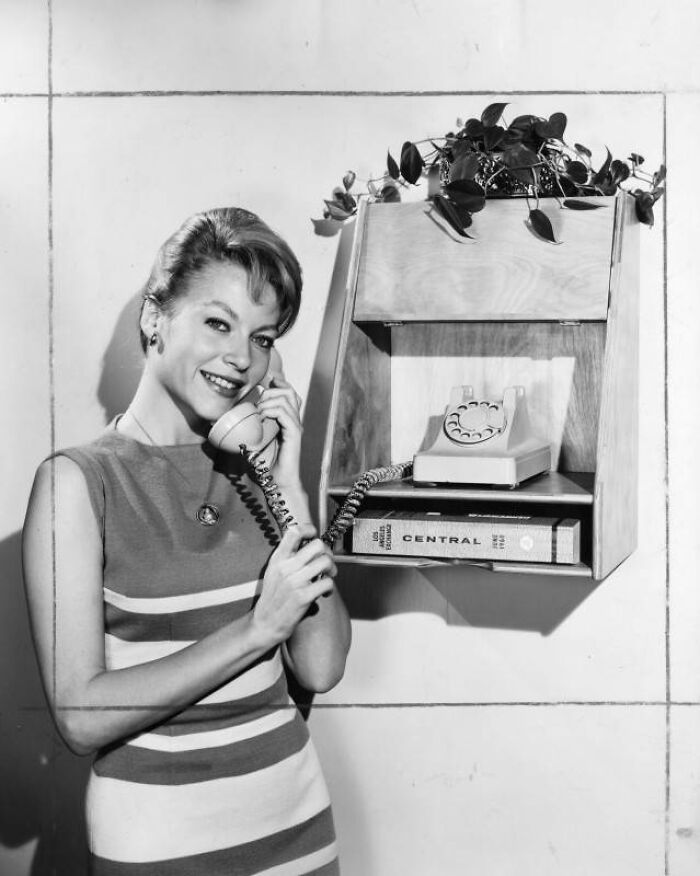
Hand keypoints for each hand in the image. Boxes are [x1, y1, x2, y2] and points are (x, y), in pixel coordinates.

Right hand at [252, 526, 335, 645]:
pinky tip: (324, 593)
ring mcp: (294, 582)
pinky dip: (330, 588)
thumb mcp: (273, 572)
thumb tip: (309, 543)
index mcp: (278, 558)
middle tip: (326, 564)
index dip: (309, 529)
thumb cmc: (273, 598)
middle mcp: (285, 567)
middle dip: (327, 553)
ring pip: (325, 562)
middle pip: (318, 545)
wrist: (264, 624)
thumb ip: (287, 557)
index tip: (314, 537)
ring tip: (327, 578)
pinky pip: (327, 583)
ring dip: (332, 570)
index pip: (294, 531)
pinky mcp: (303, 597)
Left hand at [255, 376, 303, 487]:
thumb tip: (220, 421)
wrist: (277, 482)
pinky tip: (262, 416)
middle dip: (272, 390)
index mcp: (287, 419)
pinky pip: (286, 414)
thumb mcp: (252, 441)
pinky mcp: (294, 434)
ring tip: (258, 410)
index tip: (265, 384)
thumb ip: (245, 429)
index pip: (289, 393)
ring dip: (270, 400)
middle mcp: (294, 420)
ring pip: (288, 399)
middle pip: (290, 392)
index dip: (279, 384)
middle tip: (258, 401)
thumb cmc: (266, 464)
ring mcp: (295, 427)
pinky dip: (272, 410)